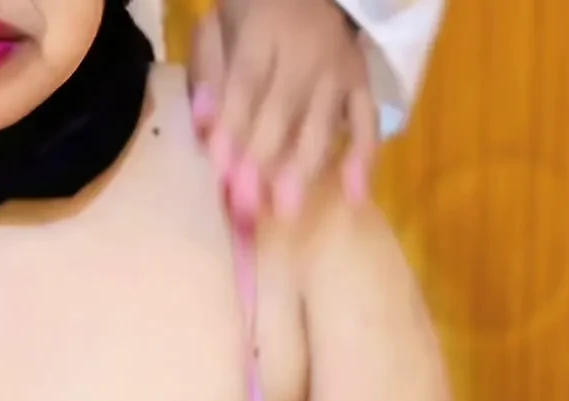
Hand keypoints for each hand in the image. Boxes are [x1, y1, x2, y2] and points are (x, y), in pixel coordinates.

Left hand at [189, 0, 379, 222]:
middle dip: (263, 161)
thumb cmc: (255, 13)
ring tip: (286, 212)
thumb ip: (209, 71)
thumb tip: (201, 123)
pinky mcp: (363, 86)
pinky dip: (364, 159)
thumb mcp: (221, 27)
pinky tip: (354, 197)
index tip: (220, 171)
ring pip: (323, 126)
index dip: (233, 127)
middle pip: (283, 112)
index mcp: (264, 30)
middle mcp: (307, 53)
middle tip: (246, 208)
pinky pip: (368, 124)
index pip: (246, 83)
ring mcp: (340, 72)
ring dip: (304, 170)